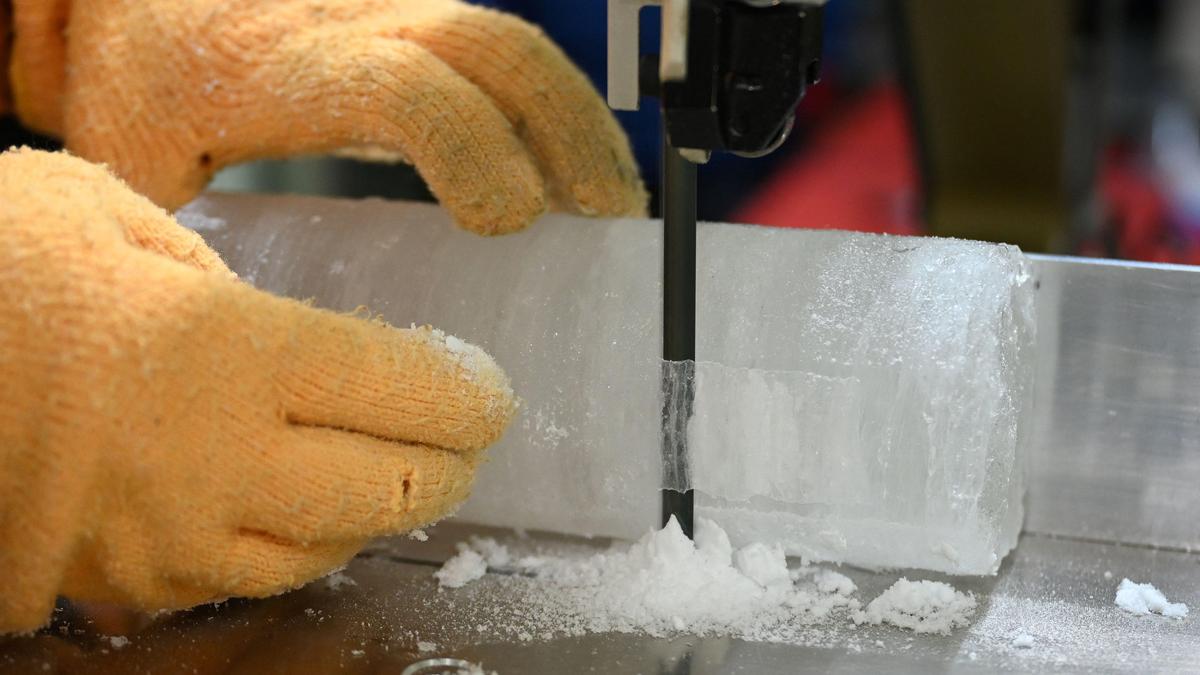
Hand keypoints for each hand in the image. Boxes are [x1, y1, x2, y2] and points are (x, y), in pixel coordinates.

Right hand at [0, 149, 515, 632]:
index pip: (410, 391)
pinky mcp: (134, 583)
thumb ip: (224, 281)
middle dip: (451, 463)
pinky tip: (301, 508)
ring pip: (333, 547)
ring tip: (397, 470)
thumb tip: (290, 337)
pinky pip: (253, 579)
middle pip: (396, 489)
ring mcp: (175, 537)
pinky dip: (300, 545)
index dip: (470, 396)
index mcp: (232, 352)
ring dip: (382, 509)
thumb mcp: (116, 222)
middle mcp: (219, 459)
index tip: (489, 391)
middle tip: (466, 436)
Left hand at [8, 0, 646, 232]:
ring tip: (611, 201)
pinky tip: (570, 161)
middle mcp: (349, 23)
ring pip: (508, 40)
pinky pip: (499, 46)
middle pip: (490, 49)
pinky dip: (551, 103)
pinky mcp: (408, 16)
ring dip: (576, 117)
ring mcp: (387, 10)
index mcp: (279, 67)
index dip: (470, 147)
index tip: (507, 222)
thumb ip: (183, 251)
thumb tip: (242, 354)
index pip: (400, 86)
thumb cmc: (137, 78)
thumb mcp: (139, 167)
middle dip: (565, 133)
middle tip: (606, 222)